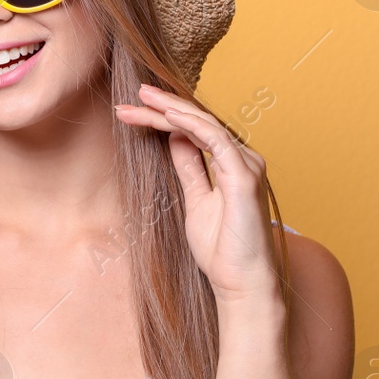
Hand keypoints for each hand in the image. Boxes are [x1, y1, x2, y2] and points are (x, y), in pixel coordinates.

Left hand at [113, 83, 278, 304]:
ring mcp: (246, 165)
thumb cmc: (222, 249)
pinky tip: (169, 117)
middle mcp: (242, 159)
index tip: (133, 110)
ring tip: (142, 99)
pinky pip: (215, 140)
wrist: (240, 283)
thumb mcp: (195, 201)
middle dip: (164, 106)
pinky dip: (191, 125)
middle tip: (133, 94)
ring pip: (204, 125)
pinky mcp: (244, 177)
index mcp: (230, 164)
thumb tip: (175, 140)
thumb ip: (189, 168)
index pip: (195, 131)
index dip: (165, 117)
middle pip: (198, 122)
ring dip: (171, 110)